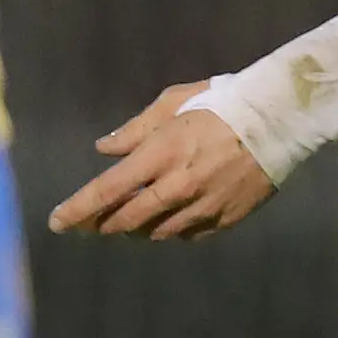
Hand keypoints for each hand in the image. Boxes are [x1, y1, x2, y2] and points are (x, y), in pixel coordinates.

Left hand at [49, 83, 276, 240]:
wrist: (280, 119)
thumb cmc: (222, 102)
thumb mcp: (173, 103)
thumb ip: (134, 131)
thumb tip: (103, 149)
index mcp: (161, 154)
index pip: (107, 191)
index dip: (78, 210)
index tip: (57, 222)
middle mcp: (178, 187)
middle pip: (127, 221)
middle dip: (101, 225)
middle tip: (87, 225)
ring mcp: (203, 207)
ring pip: (156, 232)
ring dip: (136, 229)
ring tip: (127, 221)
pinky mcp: (225, 219)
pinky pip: (187, 234)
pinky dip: (172, 228)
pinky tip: (168, 219)